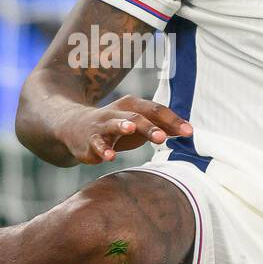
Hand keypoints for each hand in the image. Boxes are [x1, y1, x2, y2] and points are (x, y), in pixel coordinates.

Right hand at [58, 95, 193, 164]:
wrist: (73, 126)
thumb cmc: (115, 127)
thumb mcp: (139, 125)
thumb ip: (162, 127)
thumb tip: (189, 131)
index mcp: (133, 107)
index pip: (156, 110)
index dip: (173, 120)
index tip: (189, 132)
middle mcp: (118, 112)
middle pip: (137, 116)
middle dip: (150, 127)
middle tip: (163, 137)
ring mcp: (102, 125)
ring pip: (114, 124)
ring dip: (123, 126)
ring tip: (131, 130)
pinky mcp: (89, 139)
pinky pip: (96, 143)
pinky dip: (102, 149)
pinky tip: (109, 157)